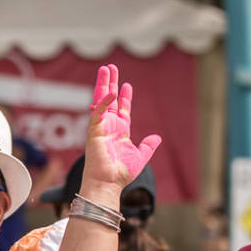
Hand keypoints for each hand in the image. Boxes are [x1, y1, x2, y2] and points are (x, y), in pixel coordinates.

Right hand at [84, 64, 162, 195]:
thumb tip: (156, 138)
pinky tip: (111, 92)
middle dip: (110, 83)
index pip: (122, 109)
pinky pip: (98, 112)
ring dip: (103, 84)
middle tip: (110, 68)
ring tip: (105, 69)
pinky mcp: (94, 131)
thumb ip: (148, 146)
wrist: (108, 183)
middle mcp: (109, 126)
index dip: (125, 97)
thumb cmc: (121, 173)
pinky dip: (104, 102)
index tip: (127, 84)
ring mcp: (101, 127)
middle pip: (109, 99)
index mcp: (120, 131)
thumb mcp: (140, 157)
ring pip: (101, 100)